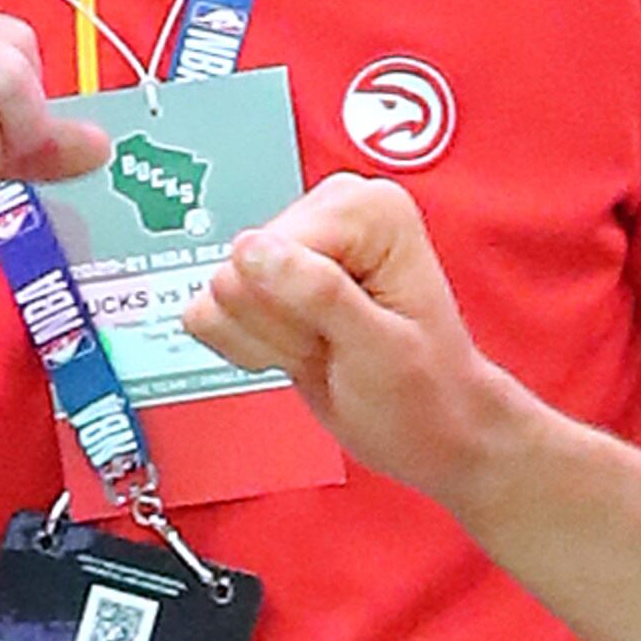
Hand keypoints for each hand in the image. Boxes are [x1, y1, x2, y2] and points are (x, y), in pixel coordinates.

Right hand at [183, 173, 551, 509]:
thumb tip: (251, 250)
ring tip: (325, 347)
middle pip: (237, 270)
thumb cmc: (427, 395)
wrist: (432, 431)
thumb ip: (318, 293)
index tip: (344, 333)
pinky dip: (250, 348)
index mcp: (365, 209)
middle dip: (282, 327)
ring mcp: (292, 246)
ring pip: (218, 294)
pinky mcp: (264, 280)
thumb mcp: (381, 349)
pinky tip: (300, 349)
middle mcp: (326, 214)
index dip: (297, 311)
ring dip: (269, 341)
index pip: (268, 250)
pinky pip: (208, 312)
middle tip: (336, 345)